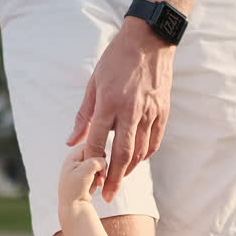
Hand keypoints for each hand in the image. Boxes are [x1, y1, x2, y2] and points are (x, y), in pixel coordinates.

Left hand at [58, 145, 107, 207]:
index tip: (99, 166)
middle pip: (96, 155)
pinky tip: (95, 186)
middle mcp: (76, 161)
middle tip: (99, 178)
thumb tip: (104, 160)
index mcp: (72, 156)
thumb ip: (95, 160)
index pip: (90, 145)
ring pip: (99, 165)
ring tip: (97, 184)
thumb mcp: (85, 171)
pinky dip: (99, 179)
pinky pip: (99, 174)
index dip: (97, 154)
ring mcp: (81, 169)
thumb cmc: (74, 190)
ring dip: (101, 174)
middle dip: (100, 166)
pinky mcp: (87, 177)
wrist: (73, 208)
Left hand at [67, 17, 174, 202]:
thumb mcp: (94, 83)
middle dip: (114, 178)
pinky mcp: (163, 111)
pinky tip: (137, 161)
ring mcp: (150, 111)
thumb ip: (83, 115)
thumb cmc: (116, 60)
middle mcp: (131, 110)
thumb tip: (71, 141)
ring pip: (141, 151)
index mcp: (109, 102)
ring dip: (130, 169)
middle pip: (123, 154)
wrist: (150, 39)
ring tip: (119, 179)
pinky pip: (155, 141)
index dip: (93, 163)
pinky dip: (146, 154)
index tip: (89, 179)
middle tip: (107, 195)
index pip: (98, 141)